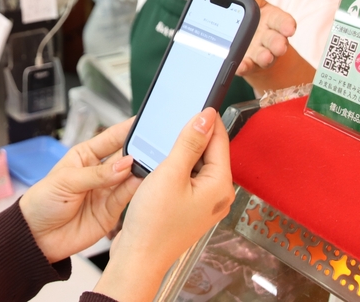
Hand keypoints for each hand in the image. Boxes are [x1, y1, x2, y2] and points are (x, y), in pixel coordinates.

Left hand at [19, 118, 141, 263]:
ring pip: (129, 177)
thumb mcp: (66, 181)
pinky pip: (126, 198)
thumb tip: (125, 164)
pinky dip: (136, 190)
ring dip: (140, 170)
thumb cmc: (42, 202)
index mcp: (85, 156)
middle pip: (124, 157)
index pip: (111, 138)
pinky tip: (142, 181)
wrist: (35, 237)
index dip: (127, 129)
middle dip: (139, 150)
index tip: (144, 121)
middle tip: (153, 144)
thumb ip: (97, 174)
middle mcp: (99, 172)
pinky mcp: (110, 212)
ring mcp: (106, 192)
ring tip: (150, 162)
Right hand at [94, 108, 234, 301]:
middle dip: (191, 138)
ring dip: (180, 154)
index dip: (206, 120)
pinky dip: (175, 170)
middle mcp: (218, 194)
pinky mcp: (190, 207)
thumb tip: (205, 117)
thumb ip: (189, 143)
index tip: (195, 102)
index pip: (219, 140)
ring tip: (162, 152)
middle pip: (209, 152)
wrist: (139, 257)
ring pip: (197, 165)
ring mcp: (205, 202)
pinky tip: (159, 169)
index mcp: (220, 185)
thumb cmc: (154, 223)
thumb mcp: (170, 174)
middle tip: (171, 127)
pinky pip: (187, 179)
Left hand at [236, 0, 315, 92]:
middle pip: (275, 40)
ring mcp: (259, 52)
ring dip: (265, 57)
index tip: (290, 29)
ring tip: (266, 58)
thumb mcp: (253, 4)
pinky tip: (241, 66)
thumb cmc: (253, 19)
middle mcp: (268, 37)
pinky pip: (247, 66)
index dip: (287, 24)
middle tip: (280, 47)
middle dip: (278, 43)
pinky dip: (244, 66)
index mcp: (271, 19)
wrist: (247, 41)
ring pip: (264, 56)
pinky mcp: (249, 63)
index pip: (282, 21)